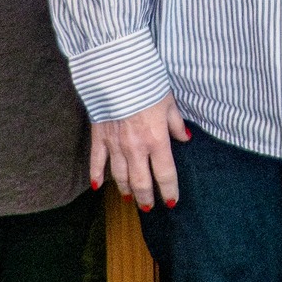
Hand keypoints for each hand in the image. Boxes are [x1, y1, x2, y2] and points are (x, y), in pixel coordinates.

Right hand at [92, 93, 190, 208]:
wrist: (118, 73)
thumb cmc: (147, 85)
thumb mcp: (169, 103)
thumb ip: (176, 124)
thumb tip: (184, 138)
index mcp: (157, 140)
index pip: (165, 174)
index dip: (169, 191)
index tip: (171, 202)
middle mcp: (136, 148)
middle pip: (141, 182)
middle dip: (146, 197)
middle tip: (148, 208)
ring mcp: (115, 144)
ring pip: (120, 176)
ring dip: (125, 189)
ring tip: (130, 197)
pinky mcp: (99, 136)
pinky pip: (97, 161)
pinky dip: (96, 175)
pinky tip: (97, 186)